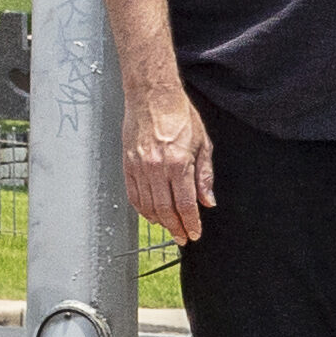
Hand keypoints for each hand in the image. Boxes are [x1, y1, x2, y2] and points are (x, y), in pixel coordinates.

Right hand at [126, 90, 217, 242]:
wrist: (152, 98)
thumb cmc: (179, 117)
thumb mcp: (203, 144)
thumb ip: (204, 175)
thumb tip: (208, 200)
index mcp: (178, 164)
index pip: (185, 203)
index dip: (190, 222)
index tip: (194, 233)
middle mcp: (156, 168)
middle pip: (165, 209)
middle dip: (175, 227)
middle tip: (182, 237)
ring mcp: (139, 168)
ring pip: (147, 205)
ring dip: (159, 221)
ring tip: (169, 228)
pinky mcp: (127, 165)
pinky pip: (133, 194)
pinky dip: (142, 208)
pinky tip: (150, 214)